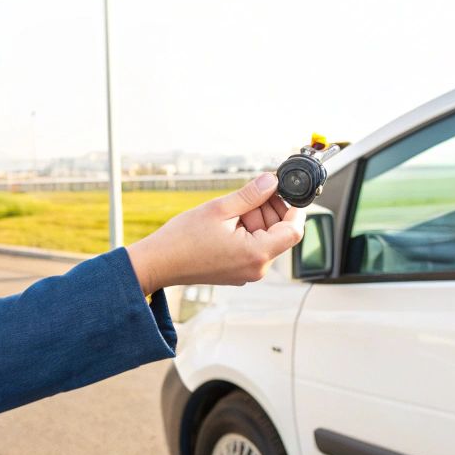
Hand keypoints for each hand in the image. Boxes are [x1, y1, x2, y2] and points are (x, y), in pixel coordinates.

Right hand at [125, 174, 304, 293]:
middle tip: (253, 193)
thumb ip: (251, 195)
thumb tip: (272, 181)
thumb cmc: (183, 239)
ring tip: (232, 209)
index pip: (294, 231)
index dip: (295, 208)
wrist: (158, 263)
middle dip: (270, 210)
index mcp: (256, 254)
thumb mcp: (219, 208)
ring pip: (266, 239)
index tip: (287, 191)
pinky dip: (247, 231)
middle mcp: (256, 268)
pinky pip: (253, 247)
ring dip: (257, 220)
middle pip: (280, 234)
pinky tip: (228, 222)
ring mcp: (247, 272)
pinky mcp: (238, 271)